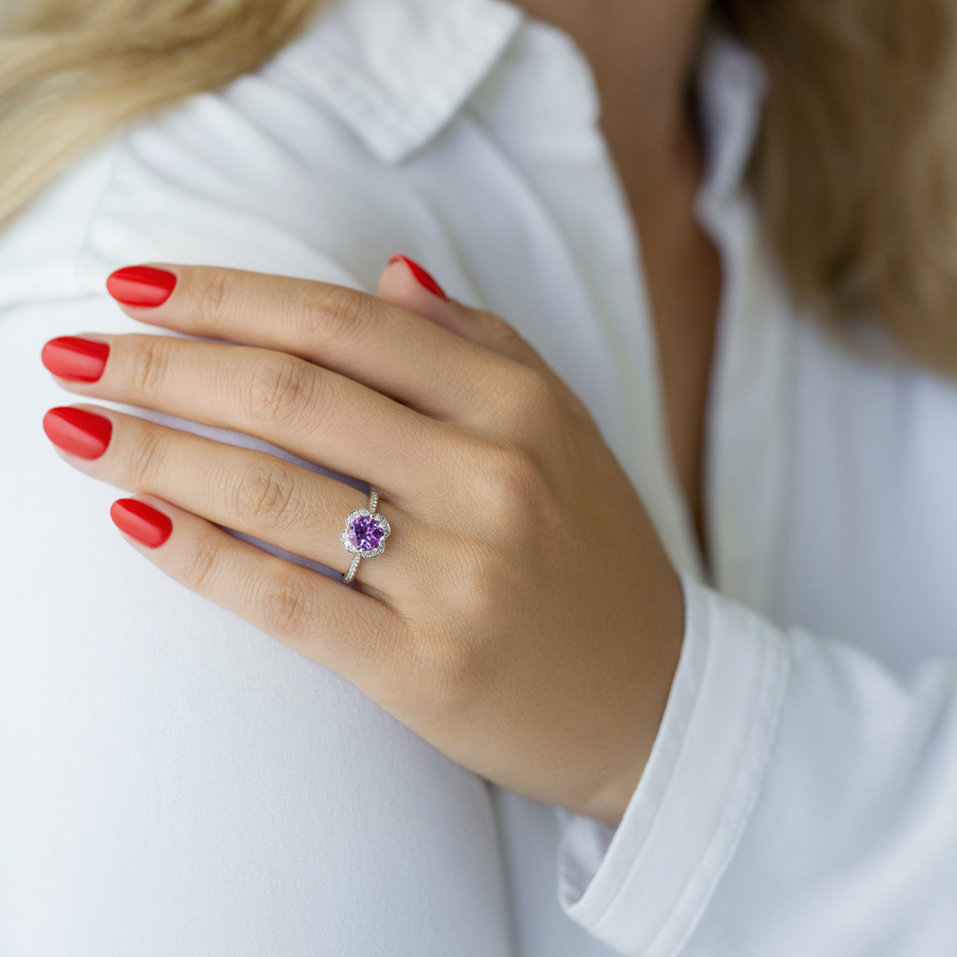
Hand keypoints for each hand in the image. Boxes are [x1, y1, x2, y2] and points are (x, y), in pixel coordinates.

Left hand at [39, 257, 684, 826]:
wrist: (654, 697)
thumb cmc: (596, 554)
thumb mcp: (562, 427)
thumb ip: (477, 344)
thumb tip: (385, 273)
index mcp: (519, 404)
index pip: (345, 325)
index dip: (230, 298)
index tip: (139, 289)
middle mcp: (491, 476)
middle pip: (293, 397)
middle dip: (164, 366)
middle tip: (74, 351)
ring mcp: (459, 575)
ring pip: (274, 494)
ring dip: (154, 451)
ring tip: (71, 425)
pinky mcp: (425, 666)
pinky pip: (288, 599)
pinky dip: (199, 553)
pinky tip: (131, 517)